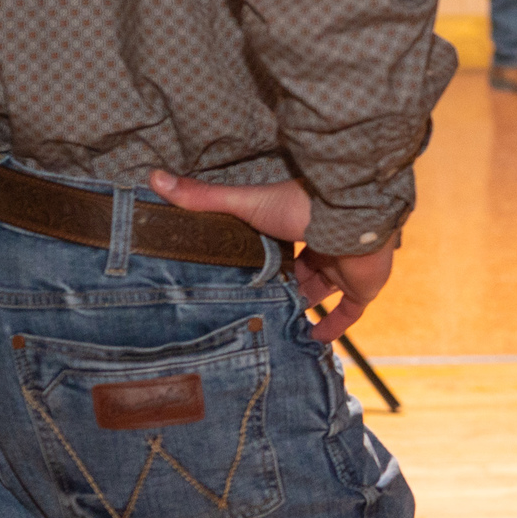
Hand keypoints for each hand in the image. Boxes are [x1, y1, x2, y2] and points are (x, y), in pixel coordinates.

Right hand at [146, 171, 391, 340]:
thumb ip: (204, 197)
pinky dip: (334, 326)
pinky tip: (313, 341)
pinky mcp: (362, 287)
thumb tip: (154, 177)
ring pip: (321, 291)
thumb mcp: (245, 203)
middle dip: (280, 288)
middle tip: (255, 309)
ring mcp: (344, 267)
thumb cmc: (299, 206)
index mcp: (296, 225)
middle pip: (299, 271)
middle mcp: (322, 245)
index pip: (278, 246)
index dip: (262, 262)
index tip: (240, 280)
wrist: (351, 217)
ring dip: (301, 307)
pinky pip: (350, 311)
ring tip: (275, 328)